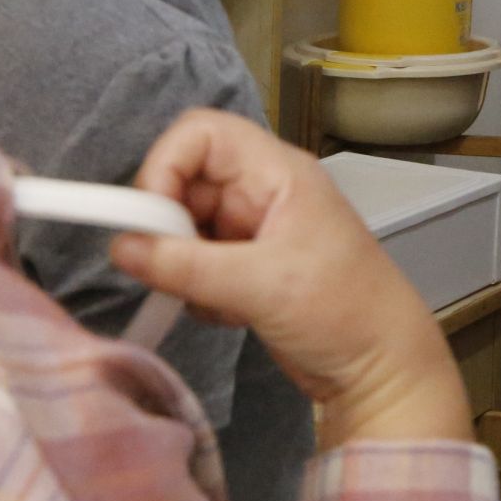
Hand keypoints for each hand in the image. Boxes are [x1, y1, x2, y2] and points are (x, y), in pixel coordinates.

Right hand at [109, 109, 473, 448]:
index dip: (165, 164)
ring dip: (182, 265)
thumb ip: (186, 265)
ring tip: (216, 299)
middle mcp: (264, 191)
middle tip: (172, 270)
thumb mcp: (261, 286)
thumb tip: (120, 247)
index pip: (201, 133)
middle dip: (168, 226)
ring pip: (185, 226)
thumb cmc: (343, 311)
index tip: (148, 217)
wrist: (379, 367)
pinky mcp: (247, 267)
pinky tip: (230, 314)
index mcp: (278, 172)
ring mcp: (255, 230)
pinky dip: (197, 289)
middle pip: (186, 179)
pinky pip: (195, 263)